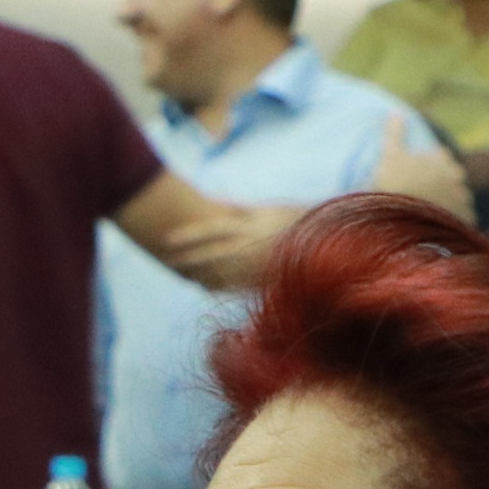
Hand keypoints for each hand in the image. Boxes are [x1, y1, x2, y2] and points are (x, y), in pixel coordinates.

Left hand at [164, 198, 293, 292]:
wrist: (322, 243)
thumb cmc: (291, 220)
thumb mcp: (265, 209)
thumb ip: (236, 207)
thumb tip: (210, 201)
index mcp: (249, 225)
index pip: (211, 229)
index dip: (187, 235)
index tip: (166, 239)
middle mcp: (249, 246)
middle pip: (209, 254)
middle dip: (187, 258)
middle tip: (168, 261)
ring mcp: (254, 267)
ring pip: (218, 273)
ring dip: (198, 274)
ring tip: (182, 273)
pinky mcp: (261, 282)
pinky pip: (232, 287)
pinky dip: (216, 285)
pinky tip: (204, 284)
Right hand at [372, 115, 473, 220]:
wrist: (404, 221)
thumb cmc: (395, 186)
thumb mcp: (390, 156)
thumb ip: (394, 133)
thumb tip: (395, 111)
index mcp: (441, 160)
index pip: (440, 157)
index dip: (429, 163)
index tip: (417, 172)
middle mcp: (456, 178)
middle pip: (452, 178)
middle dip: (443, 183)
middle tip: (424, 195)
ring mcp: (462, 200)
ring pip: (458, 198)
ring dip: (449, 204)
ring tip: (432, 216)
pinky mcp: (464, 220)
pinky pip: (462, 220)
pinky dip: (454, 222)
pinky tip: (441, 229)